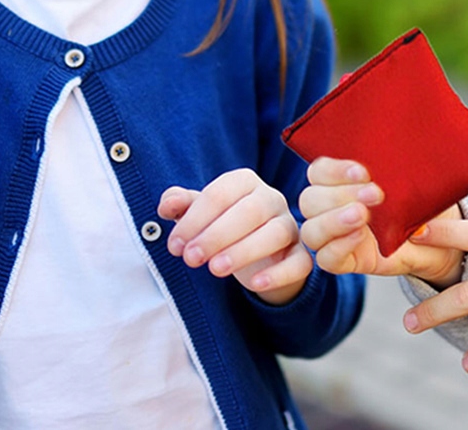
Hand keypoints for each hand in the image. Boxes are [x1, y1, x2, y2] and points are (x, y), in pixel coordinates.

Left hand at [158, 167, 312, 305]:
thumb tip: (167, 204)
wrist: (257, 257)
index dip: (195, 219)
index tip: (175, 245)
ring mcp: (290, 226)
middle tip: (190, 259)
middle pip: (250, 210)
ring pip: (276, 233)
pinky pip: (299, 262)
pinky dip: (278, 273)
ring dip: (244, 251)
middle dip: (217, 235)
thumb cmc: (223, 228)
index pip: (221, 193)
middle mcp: (271, 199)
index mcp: (245, 182)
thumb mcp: (199, 215)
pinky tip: (254, 284)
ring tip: (215, 269)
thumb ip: (181, 205)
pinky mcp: (300, 255)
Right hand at [299, 157, 463, 286]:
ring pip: (311, 231)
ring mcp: (335, 237)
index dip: (335, 170)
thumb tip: (395, 148)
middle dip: (340, 195)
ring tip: (363, 215)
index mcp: (341, 181)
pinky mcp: (345, 262)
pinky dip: (338, 247)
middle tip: (376, 194)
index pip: (319, 171)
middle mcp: (331, 207)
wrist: (441, 238)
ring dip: (334, 221)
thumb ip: (396, 168)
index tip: (364, 171)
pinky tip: (360, 236)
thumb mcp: (410, 179)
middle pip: (309, 200)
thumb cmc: (421, 202)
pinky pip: (325, 259)